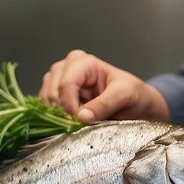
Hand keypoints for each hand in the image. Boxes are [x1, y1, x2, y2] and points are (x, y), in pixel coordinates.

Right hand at [38, 49, 169, 122]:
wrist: (137, 104)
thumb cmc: (134, 94)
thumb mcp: (125, 96)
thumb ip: (105, 104)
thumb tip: (82, 116)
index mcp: (84, 62)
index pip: (66, 83)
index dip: (70, 105)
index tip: (80, 120)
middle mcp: (68, 68)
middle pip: (53, 90)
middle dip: (64, 110)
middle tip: (81, 121)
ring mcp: (60, 81)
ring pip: (46, 98)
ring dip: (58, 114)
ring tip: (78, 120)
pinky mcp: (57, 96)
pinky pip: (46, 107)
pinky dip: (54, 117)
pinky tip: (70, 120)